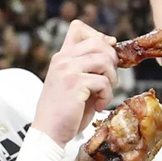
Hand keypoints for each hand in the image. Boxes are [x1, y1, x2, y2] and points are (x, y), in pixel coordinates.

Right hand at [36, 20, 116, 141]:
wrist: (49, 132)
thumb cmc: (65, 111)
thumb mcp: (74, 82)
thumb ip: (88, 64)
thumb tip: (112, 45)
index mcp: (61, 56)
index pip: (78, 28)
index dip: (99, 37)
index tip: (106, 55)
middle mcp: (62, 59)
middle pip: (98, 41)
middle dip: (111, 60)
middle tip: (109, 79)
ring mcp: (67, 70)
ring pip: (105, 60)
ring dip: (112, 79)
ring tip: (103, 93)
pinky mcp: (75, 84)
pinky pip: (104, 82)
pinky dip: (106, 96)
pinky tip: (97, 106)